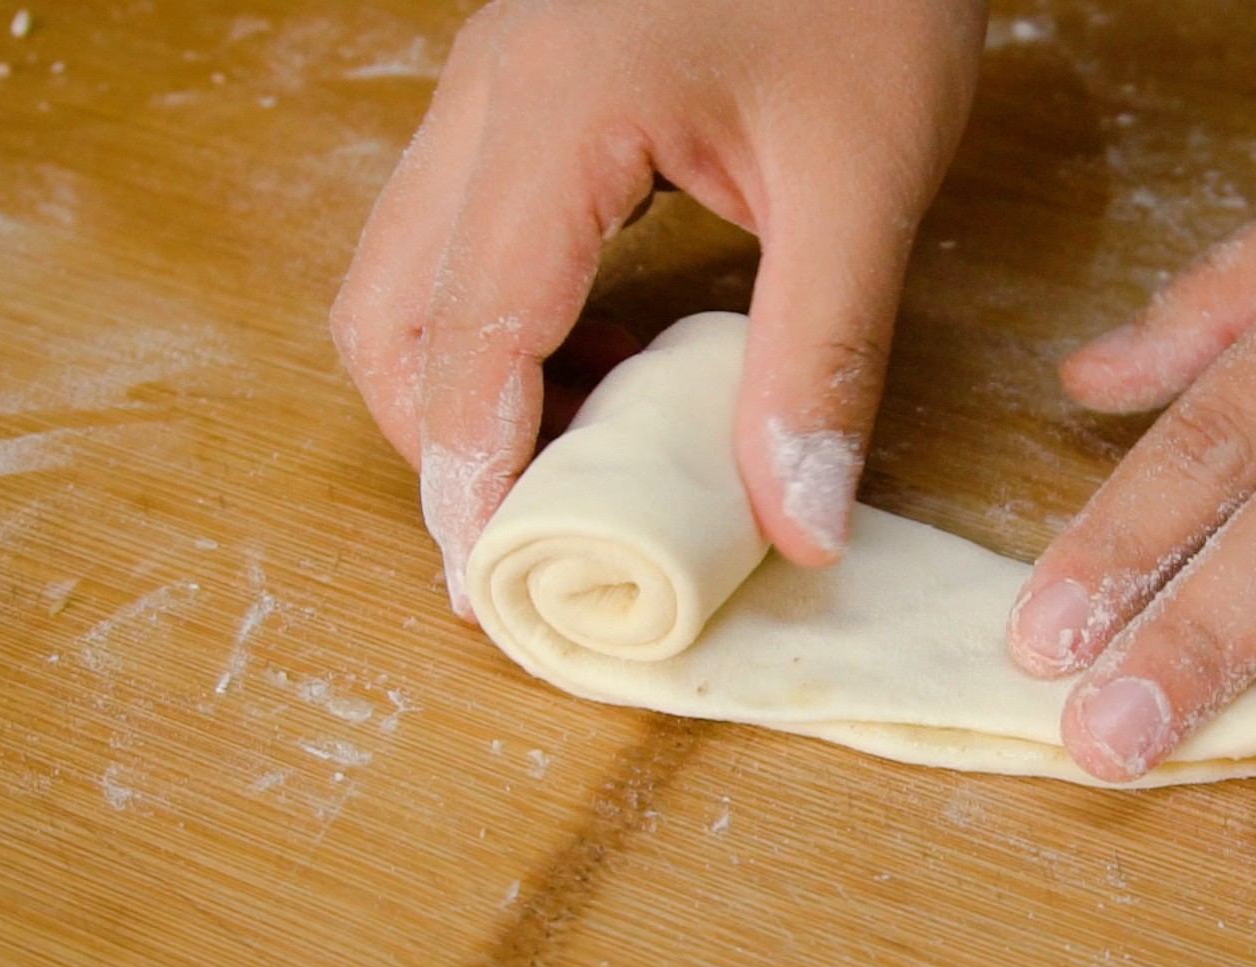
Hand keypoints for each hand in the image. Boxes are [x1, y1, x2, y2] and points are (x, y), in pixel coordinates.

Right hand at [331, 0, 986, 616]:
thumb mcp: (865, 175)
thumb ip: (821, 355)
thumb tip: (794, 527)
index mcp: (555, 110)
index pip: (469, 339)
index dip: (473, 482)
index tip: (496, 593)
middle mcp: (488, 95)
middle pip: (390, 315)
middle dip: (443, 445)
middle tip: (532, 543)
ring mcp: (494, 84)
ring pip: (408, 276)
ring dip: (466, 389)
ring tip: (576, 464)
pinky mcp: (529, 89)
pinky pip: (463, 237)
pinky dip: (503, 329)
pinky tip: (602, 363)